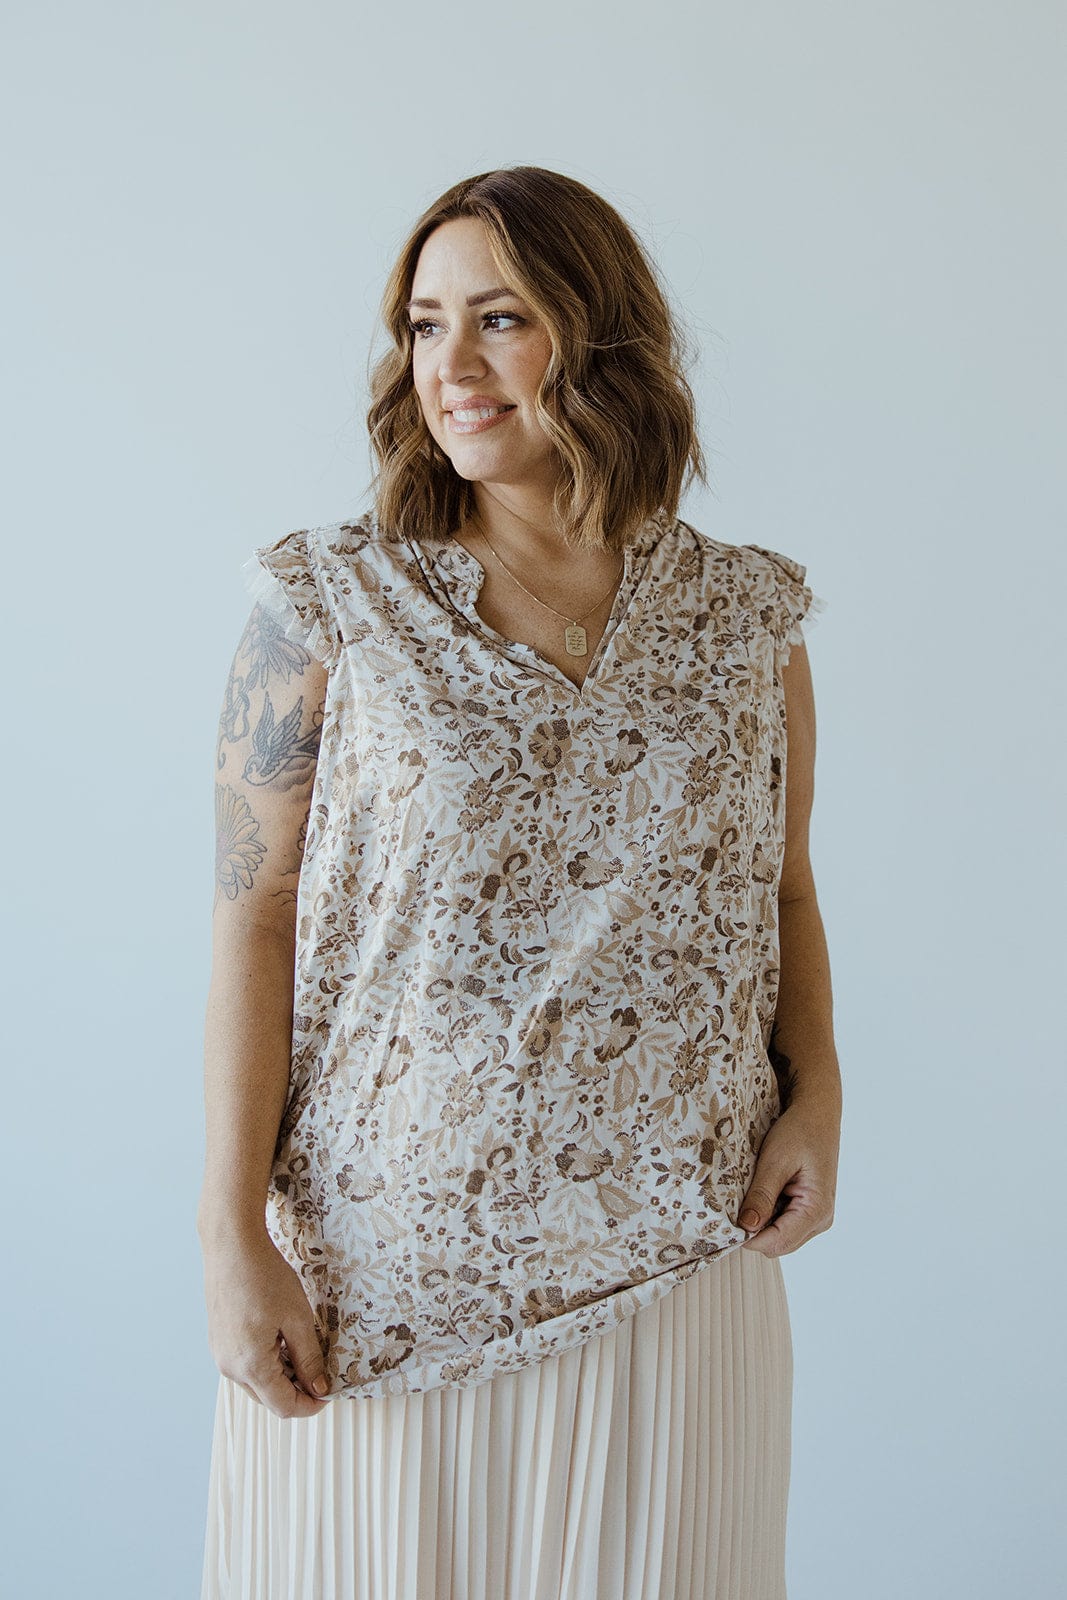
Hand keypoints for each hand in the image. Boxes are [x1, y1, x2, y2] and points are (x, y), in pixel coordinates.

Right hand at [201, 1225, 330, 1416]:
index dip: (310, 1405)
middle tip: (320, 1372)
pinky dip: (265, 1363)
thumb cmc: (265, 1277)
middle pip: (268, 1398)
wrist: (232, 1246)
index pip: (284, 1406)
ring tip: (302, 1351)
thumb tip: (318, 1388)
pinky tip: (280, 1340)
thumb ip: (308, 1358)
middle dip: (296, 1392)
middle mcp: (229, 1367)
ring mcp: (220, 1354)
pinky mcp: (218, 1341)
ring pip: (255, 1383)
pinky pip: (244, 1365)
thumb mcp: (297, 1318)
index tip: (329, 1393)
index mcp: (250, 1365)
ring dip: (280, 1377)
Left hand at [736, 1096, 839, 1256]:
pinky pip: (784, 1224)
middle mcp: (821, 1220)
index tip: (726, 1224)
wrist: (817, 1113)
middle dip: (754, 1232)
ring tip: (749, 1195)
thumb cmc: (799, 1131)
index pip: (778, 1242)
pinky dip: (768, 1214)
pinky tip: (761, 1192)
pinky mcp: (810, 1209)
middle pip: (779, 1245)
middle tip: (734, 1207)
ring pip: (780, 1237)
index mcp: (817, 1210)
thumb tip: (747, 1227)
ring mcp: (817, 1216)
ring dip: (761, 1223)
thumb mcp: (775, 1160)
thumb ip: (762, 1195)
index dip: (749, 1238)